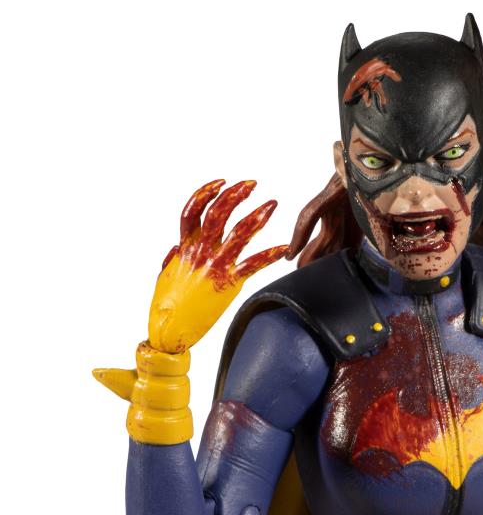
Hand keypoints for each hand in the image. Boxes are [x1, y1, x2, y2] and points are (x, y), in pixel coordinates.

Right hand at [148, 179, 286, 352]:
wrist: (169, 331)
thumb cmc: (166, 307)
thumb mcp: (166, 277)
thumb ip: (174, 259)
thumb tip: (178, 248)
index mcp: (185, 248)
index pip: (193, 211)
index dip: (206, 193)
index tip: (222, 183)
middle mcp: (200, 252)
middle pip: (218, 214)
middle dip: (235, 195)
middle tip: (252, 185)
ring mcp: (215, 266)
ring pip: (239, 233)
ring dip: (257, 216)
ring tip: (272, 205)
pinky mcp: (229, 283)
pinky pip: (254, 264)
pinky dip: (271, 255)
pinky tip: (285, 249)